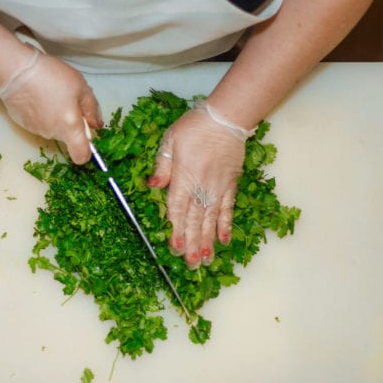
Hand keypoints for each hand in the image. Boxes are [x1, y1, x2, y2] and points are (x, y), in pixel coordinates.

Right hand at [0, 47, 101, 163]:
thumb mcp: (80, 86)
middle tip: (68, 99)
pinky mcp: (23, 124)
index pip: (81, 156)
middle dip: (71, 122)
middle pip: (67, 136)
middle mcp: (53, 134)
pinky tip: (37, 96)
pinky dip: (41, 113)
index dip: (86, 150)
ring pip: (53, 128)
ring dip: (55, 116)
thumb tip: (96, 124)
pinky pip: (39, 123)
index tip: (87, 135)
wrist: (16, 71)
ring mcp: (36, 130)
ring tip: (50, 94)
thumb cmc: (51, 76)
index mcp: (70, 128)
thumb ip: (92, 108)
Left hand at [147, 100, 252, 268]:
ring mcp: (217, 188)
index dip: (176, 230)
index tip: (176, 248)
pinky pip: (227, 208)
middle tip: (191, 264)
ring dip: (208, 240)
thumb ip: (161, 166)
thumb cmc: (194, 127)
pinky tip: (224, 240)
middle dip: (192, 243)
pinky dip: (226, 225)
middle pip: (195, 220)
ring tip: (206, 260)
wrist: (225, 118)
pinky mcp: (230, 185)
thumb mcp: (170, 141)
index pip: (177, 209)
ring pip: (211, 219)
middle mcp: (201, 187)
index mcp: (183, 178)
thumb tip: (152, 187)